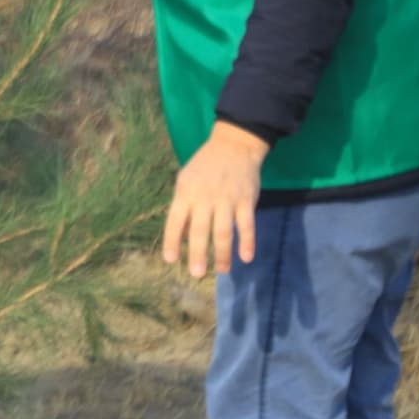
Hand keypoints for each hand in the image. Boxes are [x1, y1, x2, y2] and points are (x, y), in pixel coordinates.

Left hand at [162, 122, 270, 278]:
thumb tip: (182, 235)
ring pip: (224, 231)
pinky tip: (246, 257)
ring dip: (223, 253)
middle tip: (196, 274)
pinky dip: (247, 241)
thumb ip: (183, 205)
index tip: (170, 260)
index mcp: (186, 192)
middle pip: (201, 230)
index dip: (172, 240)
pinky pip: (247, 224)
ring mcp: (227, 199)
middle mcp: (205, 197)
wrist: (234, 145)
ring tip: (222, 271)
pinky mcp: (246, 200)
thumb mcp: (186, 179)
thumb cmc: (205, 166)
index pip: (175, 220)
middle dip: (198, 253)